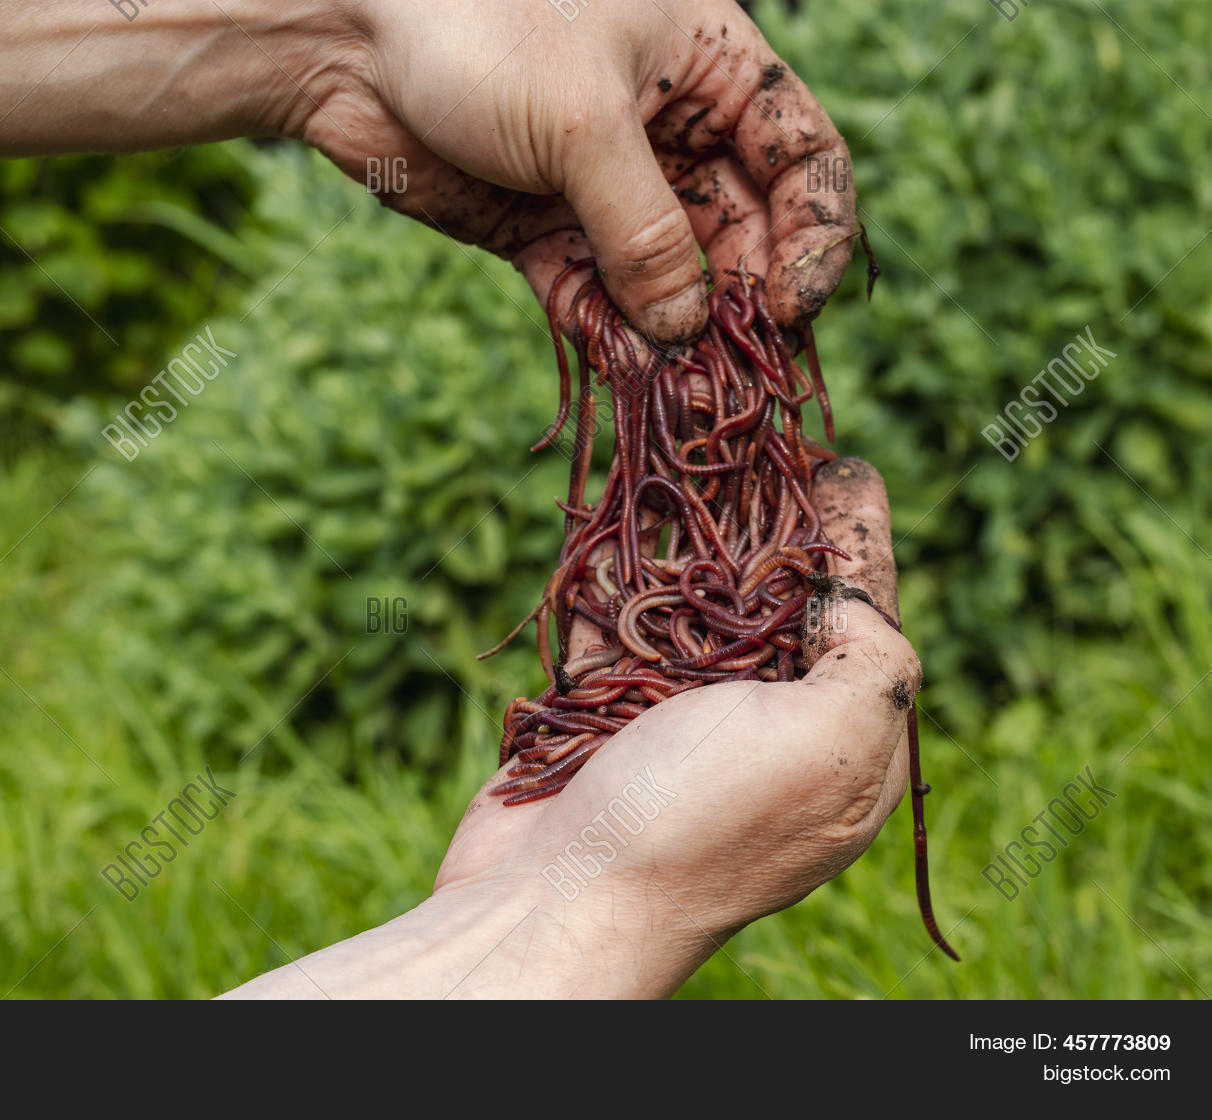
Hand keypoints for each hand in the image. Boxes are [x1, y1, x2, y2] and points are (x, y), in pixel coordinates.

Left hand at [309, 0, 855, 341]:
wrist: (348, 38)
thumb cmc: (479, 28)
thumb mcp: (583, 121)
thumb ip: (645, 228)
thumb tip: (687, 326)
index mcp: (710, 71)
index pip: (801, 160)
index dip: (814, 236)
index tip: (793, 308)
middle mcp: (671, 135)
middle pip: (742, 234)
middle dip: (743, 303)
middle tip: (740, 371)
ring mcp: (606, 189)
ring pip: (670, 279)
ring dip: (679, 337)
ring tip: (687, 393)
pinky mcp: (545, 233)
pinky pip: (596, 298)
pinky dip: (612, 338)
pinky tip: (629, 376)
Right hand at [432, 459, 917, 997]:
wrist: (554, 904)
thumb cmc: (699, 822)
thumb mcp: (825, 743)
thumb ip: (871, 658)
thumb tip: (857, 589)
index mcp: (838, 742)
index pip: (862, 617)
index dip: (856, 537)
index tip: (842, 461)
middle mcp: (764, 729)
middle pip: (771, 599)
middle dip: (763, 516)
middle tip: (749, 435)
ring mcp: (677, 723)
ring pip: (684, 601)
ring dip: (680, 528)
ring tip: (678, 445)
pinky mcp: (599, 714)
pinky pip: (609, 624)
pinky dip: (608, 573)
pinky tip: (611, 514)